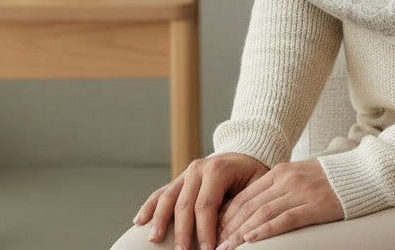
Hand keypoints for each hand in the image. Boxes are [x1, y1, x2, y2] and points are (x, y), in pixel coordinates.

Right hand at [132, 152, 268, 248]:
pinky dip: (150, 206)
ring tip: (155, 239)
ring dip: (160, 219)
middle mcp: (199, 168)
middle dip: (182, 232)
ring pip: (168, 197)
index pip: (206, 204)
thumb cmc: (251, 175)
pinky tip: (140, 220)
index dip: (204, 230)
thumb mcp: (254, 187)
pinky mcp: (179, 180)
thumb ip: (240, 207)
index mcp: (218, 169)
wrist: (245, 155)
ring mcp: (186, 173)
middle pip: (184, 203)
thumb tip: (230, 235)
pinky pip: (161, 192)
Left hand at [216, 159, 343, 247]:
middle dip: (229, 228)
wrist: (360, 174)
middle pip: (249, 205)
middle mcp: (286, 179)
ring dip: (241, 233)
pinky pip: (285, 219)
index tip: (214, 232)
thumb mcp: (297, 178)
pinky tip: (252, 239)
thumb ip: (276, 190)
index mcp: (280, 172)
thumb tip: (252, 211)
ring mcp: (300, 191)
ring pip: (262, 213)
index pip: (245, 195)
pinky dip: (266, 230)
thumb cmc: (328, 180)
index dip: (227, 215)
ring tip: (227, 248)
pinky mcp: (314, 206)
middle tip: (215, 245)